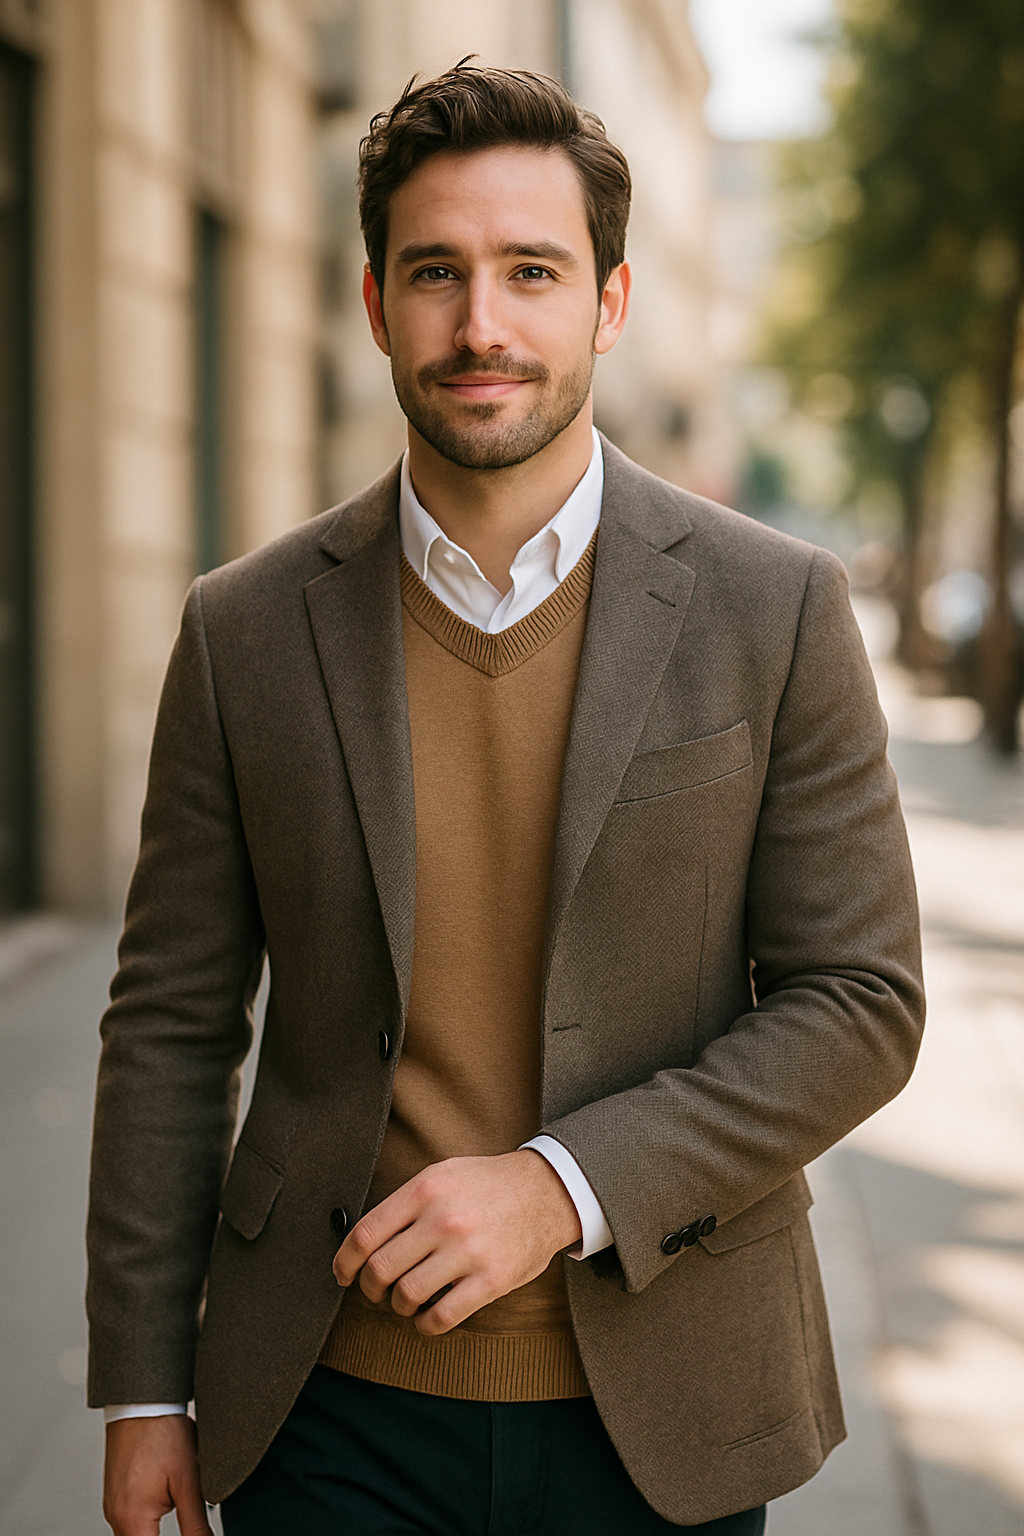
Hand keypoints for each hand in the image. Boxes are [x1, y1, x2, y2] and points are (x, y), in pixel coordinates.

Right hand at [103, 1414, 213, 1535]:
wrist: (143, 1400)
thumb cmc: (163, 1433)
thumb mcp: (189, 1481)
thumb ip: (195, 1523)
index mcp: (132, 1519)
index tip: (188, 1535)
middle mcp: (116, 1515)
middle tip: (183, 1517)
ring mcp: (113, 1503)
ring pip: (133, 1534)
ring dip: (153, 1531)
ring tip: (173, 1504)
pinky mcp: (116, 1492)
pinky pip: (129, 1519)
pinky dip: (146, 1519)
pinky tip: (163, 1500)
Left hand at [333, 1149, 582, 1335]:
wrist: (546, 1192)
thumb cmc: (486, 1185)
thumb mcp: (442, 1174)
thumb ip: (404, 1203)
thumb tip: (362, 1240)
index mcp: (425, 1189)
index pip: (365, 1234)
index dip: (345, 1262)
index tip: (343, 1274)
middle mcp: (443, 1219)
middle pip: (380, 1269)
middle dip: (370, 1288)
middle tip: (376, 1291)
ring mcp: (467, 1251)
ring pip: (407, 1296)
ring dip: (399, 1306)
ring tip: (406, 1300)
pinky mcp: (490, 1280)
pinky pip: (441, 1318)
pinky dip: (424, 1325)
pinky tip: (427, 1316)